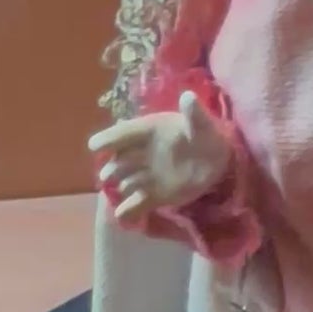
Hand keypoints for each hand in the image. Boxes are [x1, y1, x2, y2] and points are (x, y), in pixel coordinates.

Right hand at [88, 92, 233, 223]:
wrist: (218, 160)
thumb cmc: (205, 136)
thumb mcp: (201, 124)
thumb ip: (193, 113)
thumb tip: (188, 96)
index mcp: (147, 132)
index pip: (122, 134)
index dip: (108, 138)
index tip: (94, 145)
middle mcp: (140, 154)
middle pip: (119, 162)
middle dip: (112, 169)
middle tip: (108, 175)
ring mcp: (145, 176)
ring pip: (125, 183)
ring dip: (120, 188)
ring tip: (118, 192)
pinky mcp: (154, 196)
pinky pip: (135, 205)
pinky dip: (128, 211)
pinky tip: (123, 215)